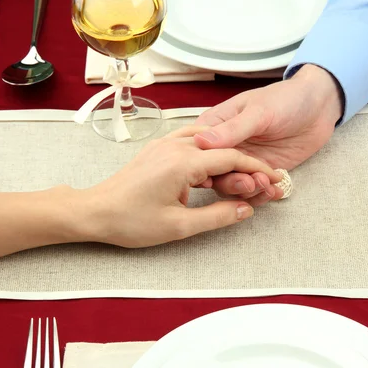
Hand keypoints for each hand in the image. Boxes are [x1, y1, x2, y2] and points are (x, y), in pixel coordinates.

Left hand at [81, 126, 281, 247]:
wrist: (94, 211)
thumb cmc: (131, 221)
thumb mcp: (178, 226)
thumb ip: (217, 217)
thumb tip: (245, 210)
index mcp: (182, 162)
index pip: (231, 157)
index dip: (256, 168)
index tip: (273, 178)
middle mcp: (175, 146)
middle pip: (222, 147)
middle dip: (245, 163)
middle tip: (261, 181)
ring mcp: (164, 145)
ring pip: (207, 140)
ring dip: (227, 154)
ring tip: (240, 175)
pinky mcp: (157, 149)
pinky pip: (190, 141)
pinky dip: (209, 150)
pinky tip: (213, 166)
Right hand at [194, 64, 342, 204]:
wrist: (318, 107)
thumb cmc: (285, 99)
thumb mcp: (258, 111)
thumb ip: (232, 129)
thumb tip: (201, 142)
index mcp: (215, 127)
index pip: (198, 152)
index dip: (203, 167)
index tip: (213, 178)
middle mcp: (225, 147)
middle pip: (215, 174)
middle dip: (231, 183)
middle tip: (250, 182)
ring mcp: (244, 161)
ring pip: (234, 186)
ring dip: (249, 191)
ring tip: (267, 186)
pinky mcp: (262, 172)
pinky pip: (255, 190)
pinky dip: (263, 194)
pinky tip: (275, 191)